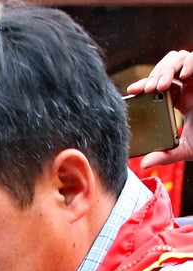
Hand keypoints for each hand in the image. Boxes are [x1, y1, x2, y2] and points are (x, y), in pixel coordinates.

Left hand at [127, 50, 192, 165]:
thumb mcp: (186, 149)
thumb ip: (166, 155)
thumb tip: (144, 164)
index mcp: (181, 99)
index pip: (158, 86)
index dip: (144, 85)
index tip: (132, 91)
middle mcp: (189, 85)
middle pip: (166, 68)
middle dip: (155, 75)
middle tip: (148, 89)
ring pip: (179, 58)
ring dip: (168, 68)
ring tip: (162, 85)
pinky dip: (190, 62)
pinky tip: (183, 75)